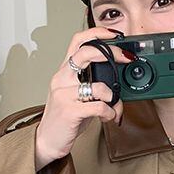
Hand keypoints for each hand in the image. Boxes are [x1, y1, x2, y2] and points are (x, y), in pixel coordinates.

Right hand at [34, 26, 131, 167]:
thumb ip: (92, 84)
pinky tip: (107, 117)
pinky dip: (109, 113)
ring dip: (113, 98)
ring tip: (112, 108)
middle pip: (87, 52)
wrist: (48, 141)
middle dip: (112, 52)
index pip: (78, 41)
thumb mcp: (77, 96)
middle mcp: (62, 79)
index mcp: (64, 72)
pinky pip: (99, 107)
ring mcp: (64, 94)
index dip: (97, 32)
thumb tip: (118, 83)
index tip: (115, 34)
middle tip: (126, 59)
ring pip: (99, 86)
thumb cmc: (65, 119)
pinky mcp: (69, 110)